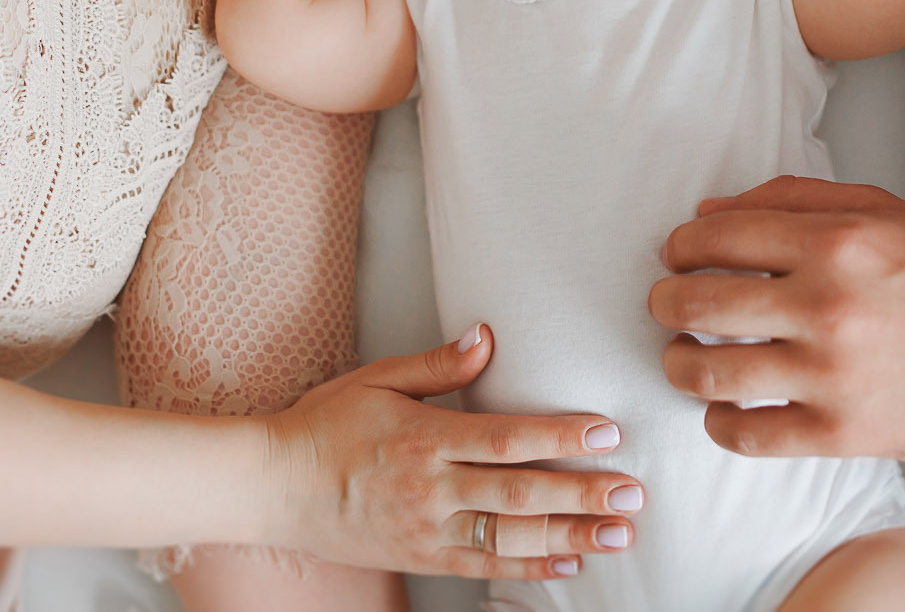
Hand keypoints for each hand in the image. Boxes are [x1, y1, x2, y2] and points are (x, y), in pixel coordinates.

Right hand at [265, 326, 644, 580]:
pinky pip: (482, 567)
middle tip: (634, 493)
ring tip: (617, 533)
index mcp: (425, 439)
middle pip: (520, 495)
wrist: (270, 487)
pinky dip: (528, 567)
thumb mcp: (376, 379)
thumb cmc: (324, 425)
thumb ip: (437, 365)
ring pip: (509, 538)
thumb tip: (487, 337)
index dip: (561, 437)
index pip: (507, 439)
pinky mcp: (419, 558)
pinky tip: (569, 561)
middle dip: (583, 494)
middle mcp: (430, 490)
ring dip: (569, 535)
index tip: (608, 434)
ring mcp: (425, 530)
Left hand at [649, 176, 904, 460]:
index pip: (719, 235)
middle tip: (666, 302)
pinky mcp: (838, 433)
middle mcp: (827, 305)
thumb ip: (794, 198)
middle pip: (698, 301)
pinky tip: (720, 407)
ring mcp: (829, 375)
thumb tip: (710, 211)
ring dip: (678, 360)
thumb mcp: (884, 210)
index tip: (678, 253)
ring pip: (708, 370)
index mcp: (837, 242)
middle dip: (665, 299)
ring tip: (681, 355)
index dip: (682, 244)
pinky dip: (718, 421)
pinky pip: (746, 434)